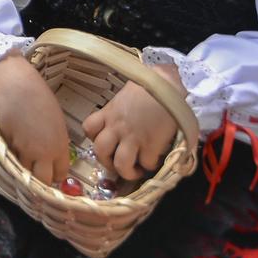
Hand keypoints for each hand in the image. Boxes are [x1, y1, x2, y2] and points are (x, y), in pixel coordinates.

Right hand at [0, 55, 71, 185]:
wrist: (16, 88)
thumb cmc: (40, 97)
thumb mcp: (56, 121)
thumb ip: (56, 140)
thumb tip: (51, 152)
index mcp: (60, 146)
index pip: (61, 173)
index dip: (57, 174)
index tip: (53, 171)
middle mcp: (43, 154)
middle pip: (43, 181)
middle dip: (42, 180)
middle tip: (39, 173)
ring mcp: (24, 152)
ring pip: (25, 172)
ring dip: (25, 169)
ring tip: (25, 160)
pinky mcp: (8, 146)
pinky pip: (12, 158)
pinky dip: (13, 157)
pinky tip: (14, 146)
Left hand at [83, 64, 182, 181]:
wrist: (168, 84)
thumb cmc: (150, 85)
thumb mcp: (127, 94)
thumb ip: (120, 108)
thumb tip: (125, 116)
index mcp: (109, 113)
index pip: (88, 128)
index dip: (94, 137)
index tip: (106, 139)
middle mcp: (117, 127)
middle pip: (100, 152)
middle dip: (107, 162)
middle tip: (117, 163)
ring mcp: (133, 137)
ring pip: (120, 165)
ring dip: (127, 172)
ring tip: (136, 170)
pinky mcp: (151, 145)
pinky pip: (146, 163)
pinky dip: (150, 165)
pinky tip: (155, 159)